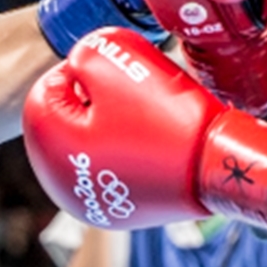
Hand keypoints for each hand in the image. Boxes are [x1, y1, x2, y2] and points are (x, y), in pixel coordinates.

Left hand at [22, 28, 266, 234]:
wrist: (218, 169)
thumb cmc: (165, 117)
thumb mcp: (115, 60)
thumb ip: (83, 54)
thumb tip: (79, 66)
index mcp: (48, 143)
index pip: (48, 87)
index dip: (85, 70)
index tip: (120, 73)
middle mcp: (59, 182)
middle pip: (66, 120)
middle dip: (94, 100)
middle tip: (133, 93)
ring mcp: (88, 203)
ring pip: (88, 145)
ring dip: (110, 125)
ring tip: (147, 118)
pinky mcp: (116, 213)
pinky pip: (110, 168)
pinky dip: (126, 152)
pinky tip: (152, 144)